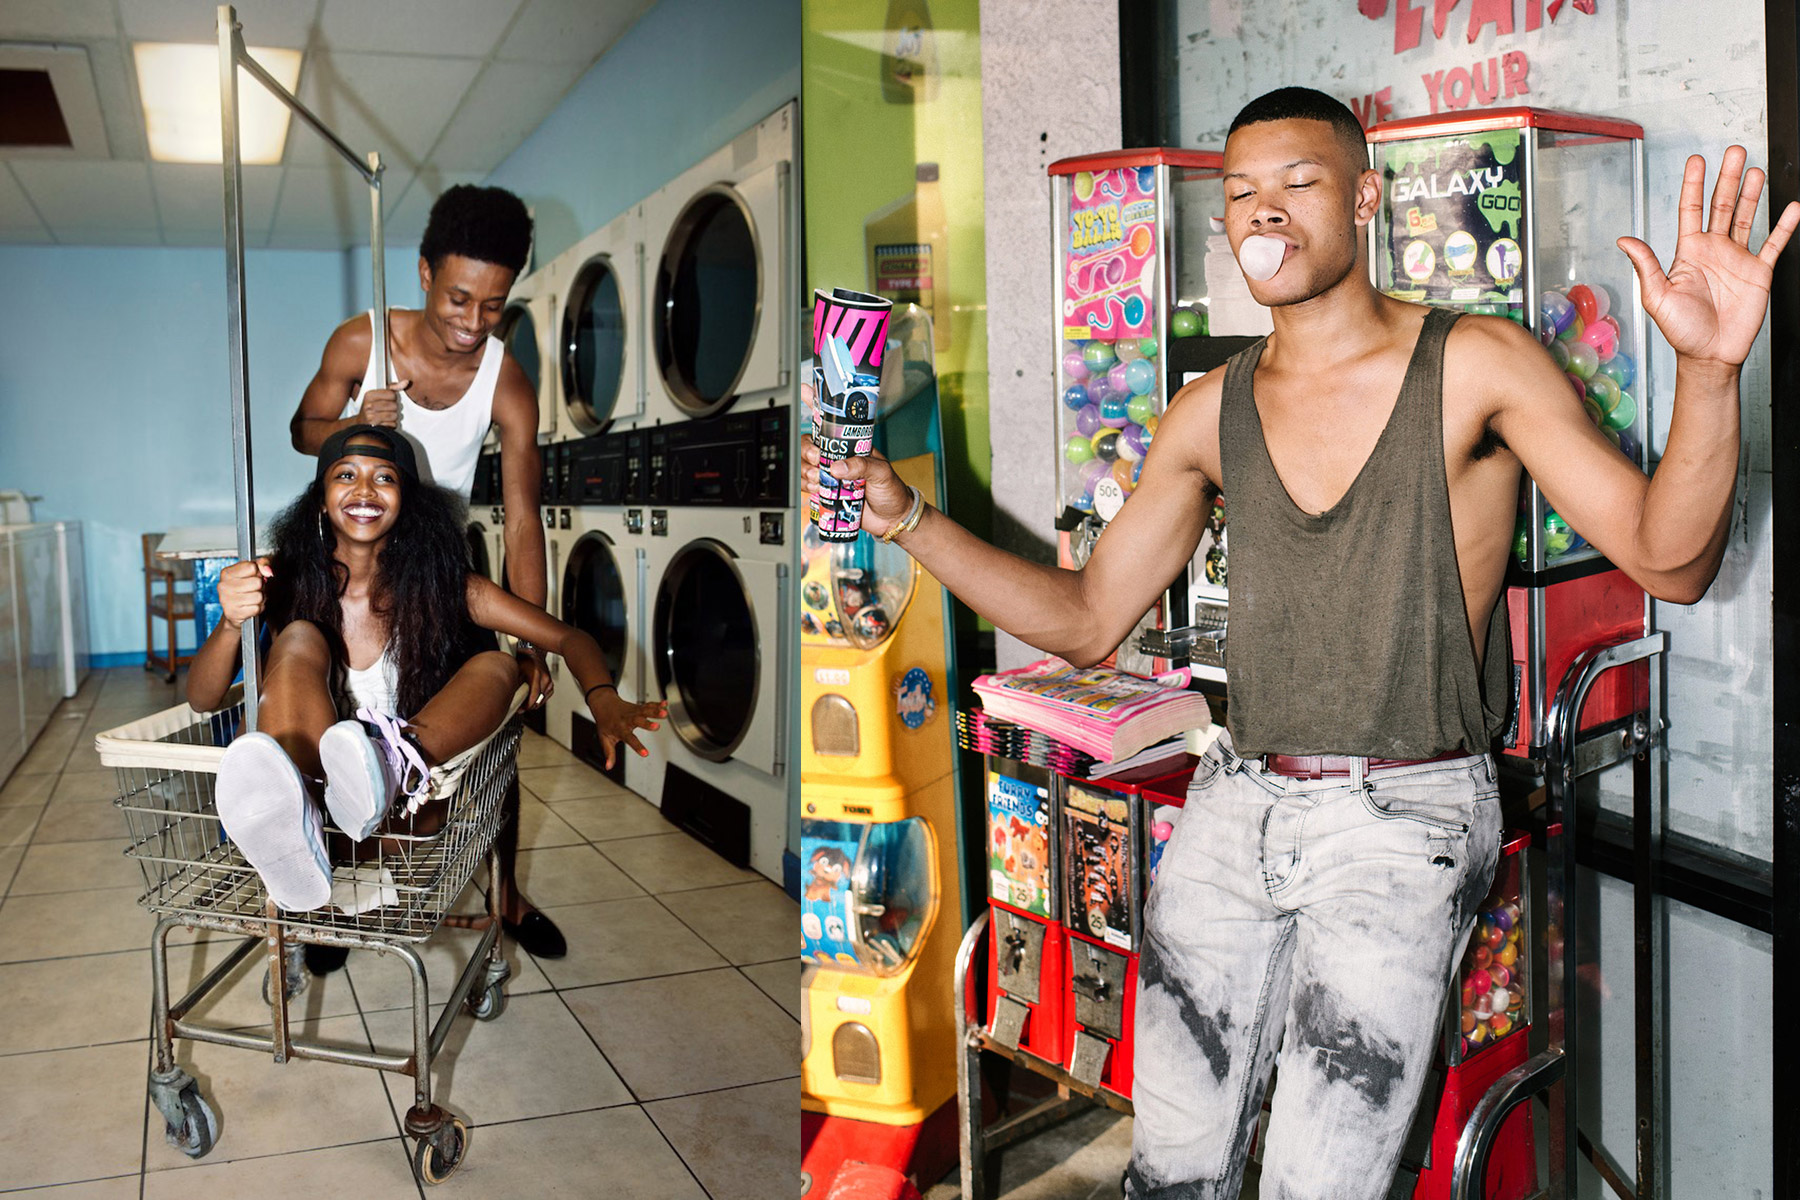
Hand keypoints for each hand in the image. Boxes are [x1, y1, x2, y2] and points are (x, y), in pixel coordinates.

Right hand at [217, 558, 270, 628]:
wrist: (234, 611)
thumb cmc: (245, 588)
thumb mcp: (252, 571)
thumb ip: (262, 563)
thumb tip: (268, 570)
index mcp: (227, 573)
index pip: (252, 567)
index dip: (258, 572)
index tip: (254, 576)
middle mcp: (223, 586)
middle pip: (257, 582)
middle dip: (260, 586)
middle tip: (254, 589)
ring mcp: (226, 600)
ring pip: (258, 596)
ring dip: (260, 598)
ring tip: (252, 598)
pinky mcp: (233, 613)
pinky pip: (256, 609)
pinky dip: (258, 608)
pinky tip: (250, 606)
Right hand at [356, 380, 408, 427]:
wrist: (362, 422)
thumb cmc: (372, 407)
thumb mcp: (379, 395)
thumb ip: (393, 388)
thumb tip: (406, 382)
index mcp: (369, 395)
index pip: (391, 394)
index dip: (392, 398)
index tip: (388, 399)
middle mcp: (369, 406)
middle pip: (394, 405)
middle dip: (393, 408)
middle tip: (387, 409)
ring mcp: (371, 417)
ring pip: (394, 415)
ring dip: (393, 417)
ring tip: (386, 415)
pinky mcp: (376, 427)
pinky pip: (392, 425)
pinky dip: (391, 424)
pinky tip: (385, 422)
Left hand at [516, 648, 552, 710]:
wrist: (532, 654)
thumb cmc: (523, 661)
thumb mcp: (515, 671)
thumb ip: (514, 684)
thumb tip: (509, 696)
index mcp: (536, 674)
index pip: (534, 695)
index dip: (527, 705)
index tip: (521, 709)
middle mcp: (545, 677)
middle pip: (539, 699)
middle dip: (529, 706)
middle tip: (521, 708)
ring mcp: (549, 681)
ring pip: (543, 699)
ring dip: (535, 703)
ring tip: (526, 703)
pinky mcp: (551, 684)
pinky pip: (546, 696)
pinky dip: (540, 699)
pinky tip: (534, 698)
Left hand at [588, 689, 667, 769]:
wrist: (603, 704)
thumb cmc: (605, 723)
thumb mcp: (604, 739)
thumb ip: (609, 753)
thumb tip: (608, 766)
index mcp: (620, 729)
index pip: (629, 739)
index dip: (637, 747)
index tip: (645, 753)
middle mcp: (628, 720)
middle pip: (638, 721)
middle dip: (647, 724)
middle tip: (656, 727)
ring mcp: (634, 712)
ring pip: (645, 711)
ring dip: (655, 711)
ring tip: (664, 713)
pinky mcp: (639, 707)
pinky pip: (649, 705)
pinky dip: (657, 704)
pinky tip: (665, 704)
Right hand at [799, 381, 914, 538]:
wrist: (893, 519)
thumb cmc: (893, 491)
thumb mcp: (882, 473)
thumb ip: (861, 466)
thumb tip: (837, 467)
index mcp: (852, 446)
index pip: (832, 422)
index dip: (816, 405)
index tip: (804, 389)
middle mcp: (839, 457)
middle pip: (809, 445)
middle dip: (808, 451)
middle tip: (819, 461)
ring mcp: (831, 474)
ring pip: (805, 465)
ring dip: (808, 471)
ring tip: (822, 479)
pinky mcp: (827, 492)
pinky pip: (807, 485)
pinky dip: (808, 487)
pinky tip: (819, 489)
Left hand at [1617, 147, 1799, 369]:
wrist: (1710, 355)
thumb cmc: (1680, 330)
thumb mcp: (1657, 297)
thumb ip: (1646, 266)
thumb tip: (1624, 240)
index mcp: (1687, 252)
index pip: (1690, 210)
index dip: (1694, 185)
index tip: (1697, 160)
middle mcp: (1713, 250)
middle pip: (1721, 205)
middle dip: (1727, 178)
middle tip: (1735, 150)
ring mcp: (1737, 258)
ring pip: (1745, 217)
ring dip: (1751, 193)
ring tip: (1754, 168)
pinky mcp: (1759, 271)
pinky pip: (1774, 243)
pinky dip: (1784, 225)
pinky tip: (1792, 206)